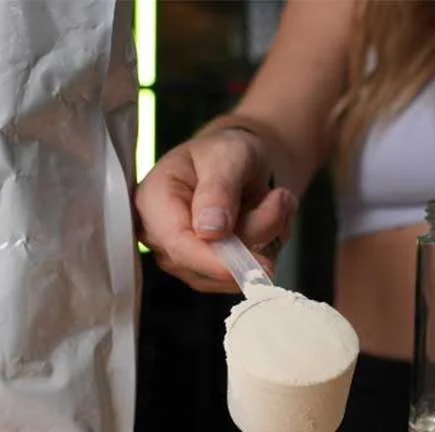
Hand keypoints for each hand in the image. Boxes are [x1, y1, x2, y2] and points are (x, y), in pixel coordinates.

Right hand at [134, 127, 298, 292]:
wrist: (238, 164)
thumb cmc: (225, 153)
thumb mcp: (227, 155)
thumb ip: (218, 189)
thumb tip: (209, 232)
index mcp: (153, 202)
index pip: (177, 244)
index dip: (213, 261)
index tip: (251, 266)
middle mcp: (162, 239)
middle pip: (209, 264)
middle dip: (255, 234)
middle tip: (281, 197)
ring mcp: (185, 262)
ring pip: (235, 273)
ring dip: (268, 236)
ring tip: (276, 200)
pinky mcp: (210, 275)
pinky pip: (249, 274)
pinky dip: (270, 247)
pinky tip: (269, 217)